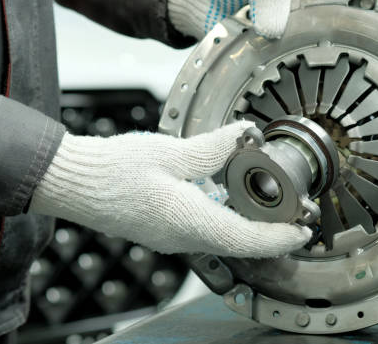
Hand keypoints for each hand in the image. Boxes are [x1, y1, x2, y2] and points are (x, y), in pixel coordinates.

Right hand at [29, 121, 311, 257]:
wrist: (73, 182)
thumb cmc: (113, 170)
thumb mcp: (170, 152)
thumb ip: (214, 148)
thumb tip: (245, 135)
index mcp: (188, 221)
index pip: (247, 240)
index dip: (280, 238)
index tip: (304, 230)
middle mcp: (183, 237)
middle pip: (240, 244)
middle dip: (272, 233)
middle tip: (295, 214)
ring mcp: (172, 237)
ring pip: (224, 239)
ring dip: (251, 227)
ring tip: (271, 205)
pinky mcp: (164, 230)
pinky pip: (206, 232)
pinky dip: (228, 220)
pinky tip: (231, 198)